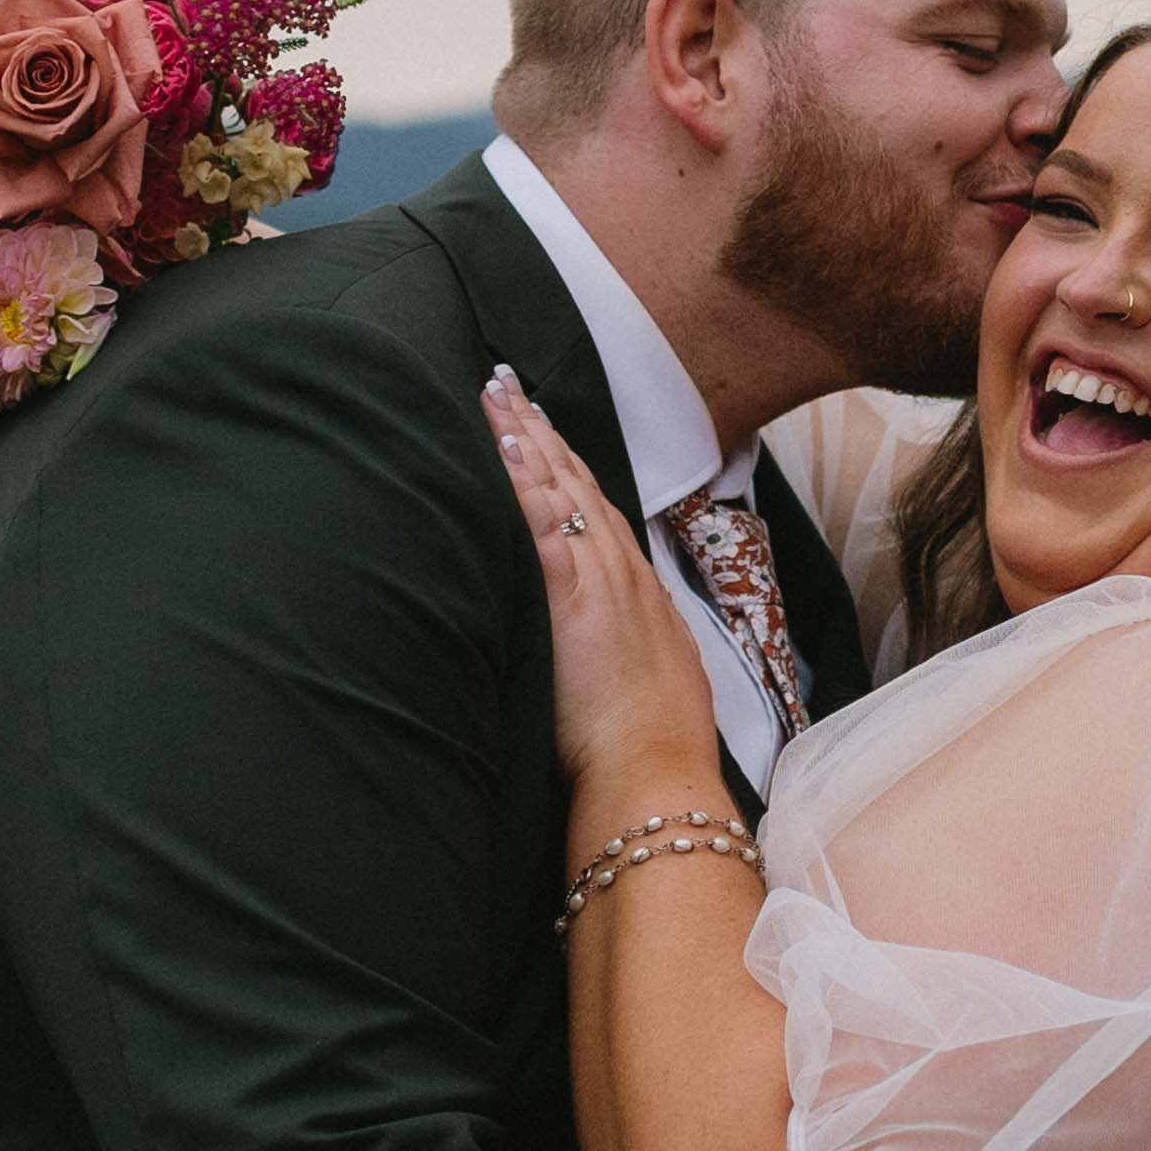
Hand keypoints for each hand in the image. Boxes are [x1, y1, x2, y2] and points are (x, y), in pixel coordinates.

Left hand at [484, 371, 728, 801]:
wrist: (656, 765)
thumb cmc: (655, 738)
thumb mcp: (656, 676)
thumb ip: (631, 645)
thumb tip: (615, 644)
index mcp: (637, 591)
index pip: (594, 511)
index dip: (566, 466)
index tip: (540, 427)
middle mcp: (620, 572)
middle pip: (574, 485)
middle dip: (540, 432)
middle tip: (506, 384)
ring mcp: (598, 580)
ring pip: (558, 491)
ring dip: (525, 439)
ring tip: (494, 396)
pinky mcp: (571, 599)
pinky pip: (542, 526)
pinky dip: (524, 482)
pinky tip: (503, 448)